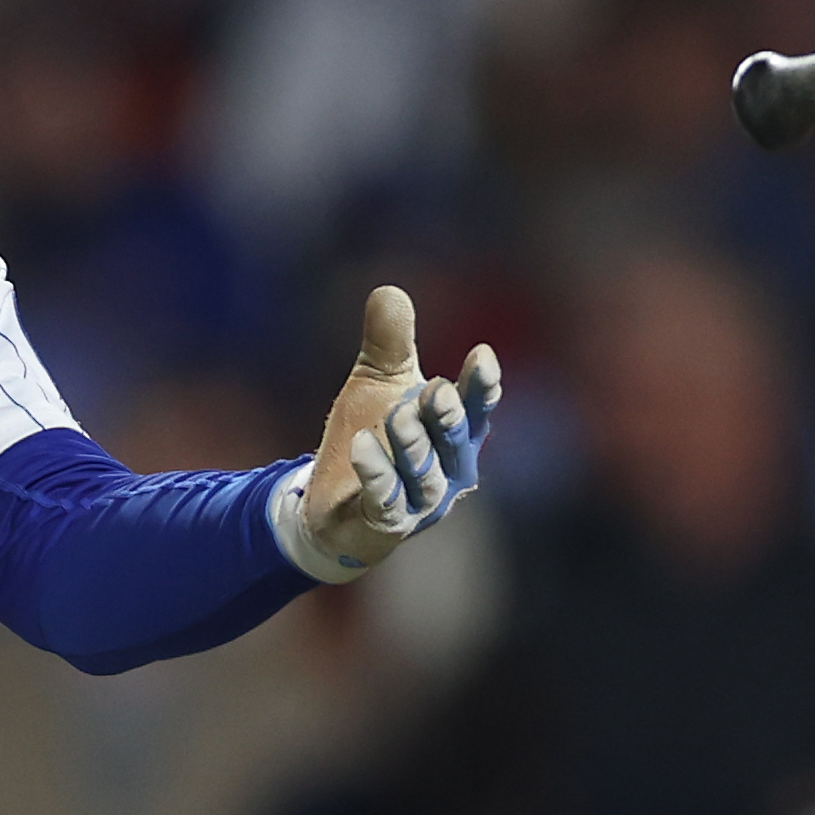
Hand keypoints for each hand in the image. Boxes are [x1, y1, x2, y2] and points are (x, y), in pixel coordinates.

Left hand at [290, 286, 500, 577]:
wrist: (332, 504)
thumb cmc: (371, 437)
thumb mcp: (377, 383)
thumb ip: (389, 344)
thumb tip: (389, 290)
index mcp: (455, 433)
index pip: (477, 408)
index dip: (482, 386)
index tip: (481, 355)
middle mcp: (447, 470)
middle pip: (454, 443)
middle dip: (448, 418)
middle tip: (439, 392)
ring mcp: (419, 503)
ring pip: (425, 476)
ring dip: (415, 447)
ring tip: (398, 415)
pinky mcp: (384, 525)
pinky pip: (385, 502)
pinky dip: (377, 476)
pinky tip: (362, 447)